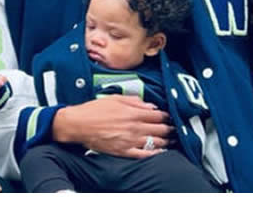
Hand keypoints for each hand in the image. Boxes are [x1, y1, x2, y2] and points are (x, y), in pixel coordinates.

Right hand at [52, 95, 171, 157]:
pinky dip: (153, 154)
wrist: (78, 124)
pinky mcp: (123, 151)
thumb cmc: (94, 110)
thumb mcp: (115, 98)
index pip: (157, 115)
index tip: (169, 116)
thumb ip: (134, 101)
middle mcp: (134, 128)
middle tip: (174, 129)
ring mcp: (129, 141)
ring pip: (154, 143)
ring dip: (165, 141)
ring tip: (170, 140)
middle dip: (169, 129)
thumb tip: (150, 105)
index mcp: (133, 113)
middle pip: (159, 129)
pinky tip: (159, 152)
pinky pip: (143, 154)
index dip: (166, 116)